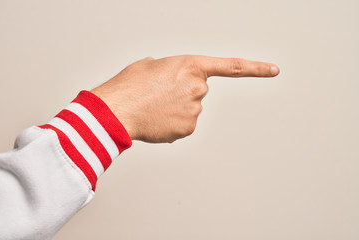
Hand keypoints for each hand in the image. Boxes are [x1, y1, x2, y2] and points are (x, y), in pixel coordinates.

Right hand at [90, 55, 279, 142]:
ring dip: (175, 110)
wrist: (117, 109)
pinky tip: (157, 121)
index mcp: (191, 65)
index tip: (274, 70)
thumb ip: (170, 69)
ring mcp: (195, 110)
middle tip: (160, 95)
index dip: (255, 68)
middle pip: (198, 92)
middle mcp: (199, 87)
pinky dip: (172, 124)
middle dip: (183, 93)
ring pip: (190, 110)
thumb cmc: (130, 85)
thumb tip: (169, 79)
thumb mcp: (150, 65)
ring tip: (154, 107)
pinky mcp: (188, 129)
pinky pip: (183, 126)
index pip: (231, 66)